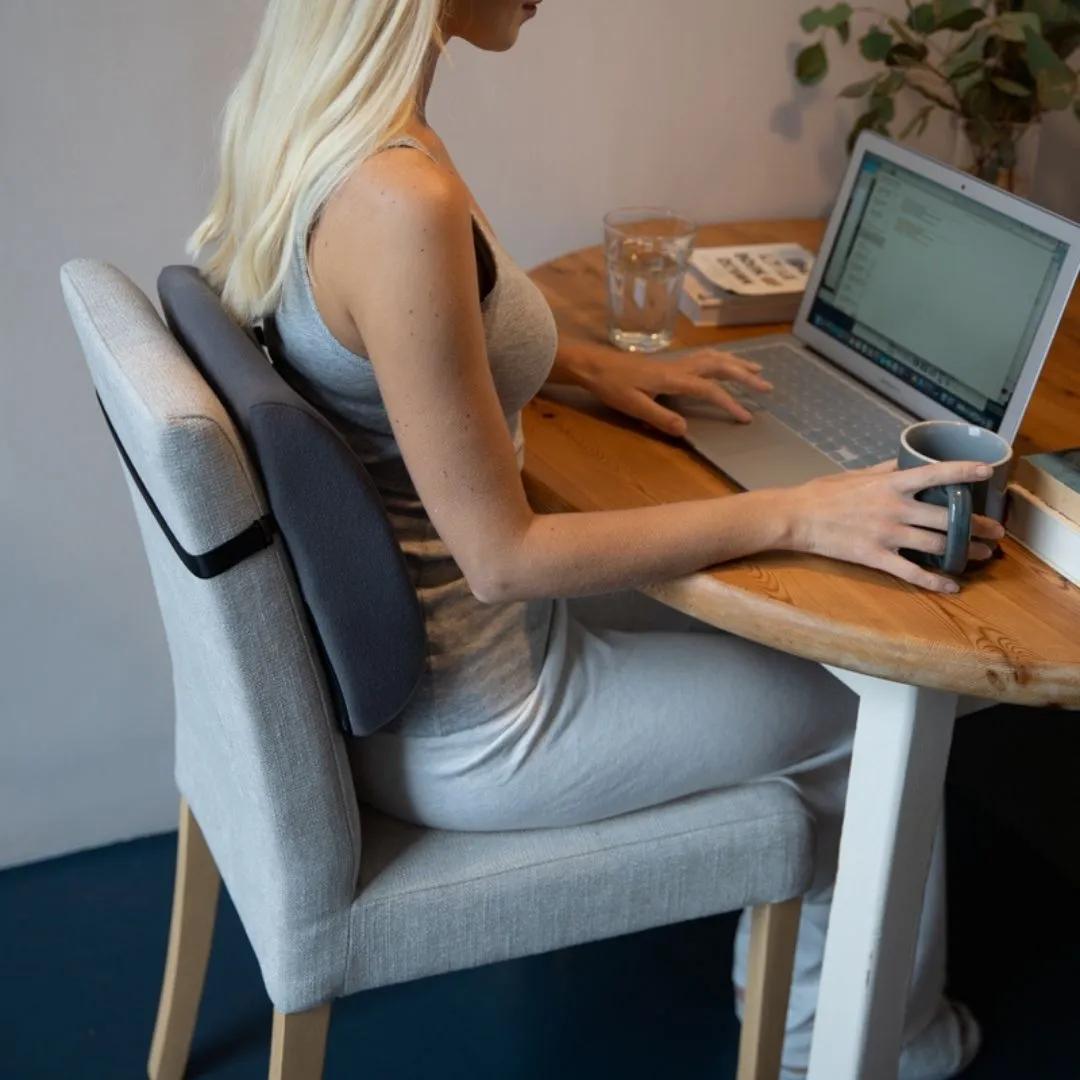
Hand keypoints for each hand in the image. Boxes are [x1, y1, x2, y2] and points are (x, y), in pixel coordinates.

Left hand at [565, 343, 772, 435]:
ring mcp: (675, 362)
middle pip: (720, 366)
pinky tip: (723, 363)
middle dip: (744, 377)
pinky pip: (703, 357)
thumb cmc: (610, 386)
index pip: (709, 390)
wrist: (592, 365)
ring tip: (756, 370)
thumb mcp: (633, 406)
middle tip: (766, 387)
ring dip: (736, 363)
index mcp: (673, 378)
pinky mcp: (668, 362)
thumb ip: (659, 417)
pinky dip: (720, 359)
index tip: (746, 417)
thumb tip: (685, 429)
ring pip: (713, 358)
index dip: (729, 403)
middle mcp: (679, 366)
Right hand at [784, 460, 1005, 593]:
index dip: (964, 472)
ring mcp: (887, 534)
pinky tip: (952, 585)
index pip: (936, 474)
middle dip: (978, 525)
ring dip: (966, 551)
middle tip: (996, 530)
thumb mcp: (856, 473)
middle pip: (949, 518)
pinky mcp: (876, 556)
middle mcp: (895, 508)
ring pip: (938, 544)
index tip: (987, 472)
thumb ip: (887, 469)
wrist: (795, 517)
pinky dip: (935, 581)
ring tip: (982, 553)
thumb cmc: (822, 493)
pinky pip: (912, 572)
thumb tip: (909, 461)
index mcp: (891, 483)